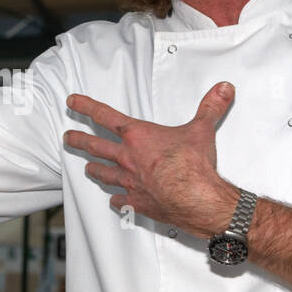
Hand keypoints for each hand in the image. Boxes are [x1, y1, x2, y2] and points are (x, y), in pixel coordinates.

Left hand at [64, 82, 240, 236]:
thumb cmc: (193, 166)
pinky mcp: (136, 202)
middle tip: (68, 138)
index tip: (72, 102)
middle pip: (95, 146)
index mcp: (138, 136)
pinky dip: (117, 199)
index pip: (105, 116)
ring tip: (87, 168)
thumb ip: (210, 107)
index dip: (86, 106)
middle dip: (79, 140)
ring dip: (94, 169)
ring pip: (103, 173)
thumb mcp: (202, 129)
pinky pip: (120, 200)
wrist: (196, 199)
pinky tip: (114, 199)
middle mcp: (128, 158)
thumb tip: (223, 89)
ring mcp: (129, 182)